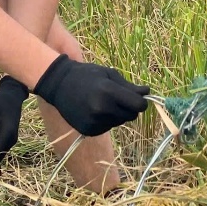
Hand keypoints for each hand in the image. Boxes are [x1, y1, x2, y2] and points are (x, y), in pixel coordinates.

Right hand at [32, 55, 148, 136]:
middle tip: (119, 99)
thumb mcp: (109, 75)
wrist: (59, 84)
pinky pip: (108, 127)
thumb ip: (129, 86)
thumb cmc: (87, 75)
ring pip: (120, 122)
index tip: (138, 98)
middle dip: (130, 108)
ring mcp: (94, 122)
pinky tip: (95, 110)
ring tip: (103, 102)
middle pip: (131, 116)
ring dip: (117, 114)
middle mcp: (102, 110)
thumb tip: (147, 92)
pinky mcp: (89, 131)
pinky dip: (106, 120)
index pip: (138, 105)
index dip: (141, 102)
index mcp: (109, 92)